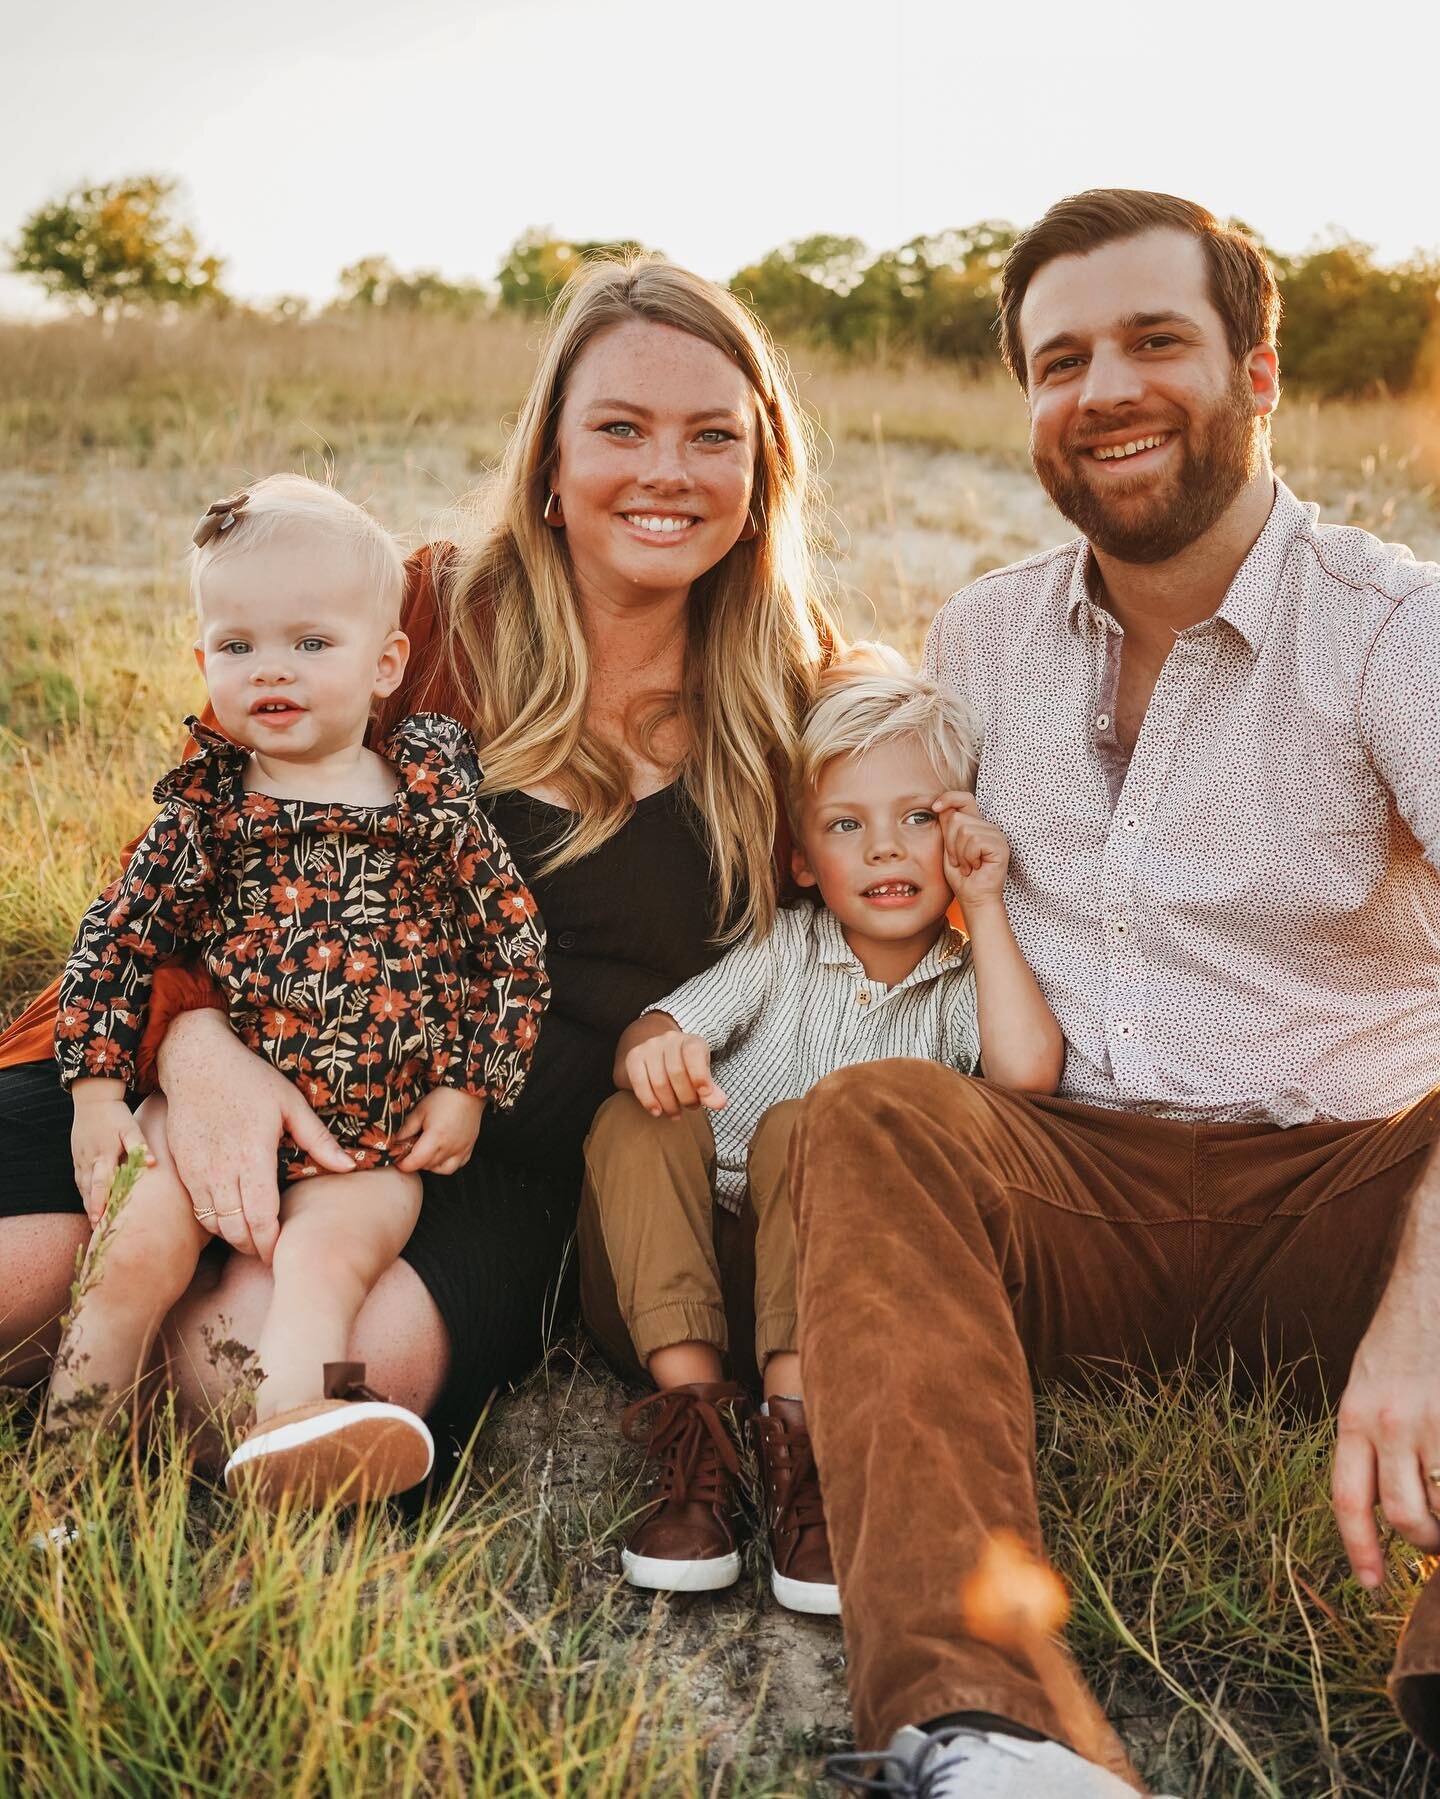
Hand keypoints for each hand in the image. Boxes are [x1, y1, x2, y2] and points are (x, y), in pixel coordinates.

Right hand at [70, 1083, 155, 1225]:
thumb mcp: (130, 1127)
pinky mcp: (77, 1157)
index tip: (101, 1219)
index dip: (101, 1202)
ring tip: (94, 1222)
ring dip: (87, 1204)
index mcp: (104, 1154)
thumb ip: (140, 1145)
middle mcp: (89, 1160)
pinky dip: (83, 1192)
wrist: (92, 1099)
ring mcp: (80, 1159)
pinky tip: (88, 1203)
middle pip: (89, 1190)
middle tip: (96, 1229)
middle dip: (92, 1209)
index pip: (101, 1183)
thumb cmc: (116, 1114)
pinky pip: (79, 1179)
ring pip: (82, 1187)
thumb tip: (152, 1164)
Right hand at [156, 1009, 352, 1264]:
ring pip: (215, 1224)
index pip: (261, 1216)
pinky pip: (197, 1209)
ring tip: (255, 1242)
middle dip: (255, 1249)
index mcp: (253, 1155)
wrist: (195, 1062)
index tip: (285, 1252)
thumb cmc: (249, 1079)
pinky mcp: (182, 1168)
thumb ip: (318, 1139)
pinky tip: (232, 1221)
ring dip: (234, 1239)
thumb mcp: (291, 1103)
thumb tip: (349, 1166)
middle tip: (273, 1255)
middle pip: (237, 1229)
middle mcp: (221, 1169)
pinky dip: (215, 1223)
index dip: (272, 1242)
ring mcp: (198, 1171)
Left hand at [393, 1088, 483, 1174]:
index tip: (398, 1159)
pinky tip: (441, 1154)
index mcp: (435, 1138)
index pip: (415, 1163)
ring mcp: (460, 1150)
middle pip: (426, 1166)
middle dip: (415, 1161)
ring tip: (426, 1152)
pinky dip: (446, 1164)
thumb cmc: (444, 1098)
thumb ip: (406, 1129)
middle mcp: (449, 1148)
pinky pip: (456, 1166)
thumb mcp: (420, 1111)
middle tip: (410, 1150)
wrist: (468, 1092)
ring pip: (441, 1169)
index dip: (403, 1164)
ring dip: (430, 1165)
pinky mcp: (468, 1149)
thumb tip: (395, 1142)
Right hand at [625, 1030, 727, 1118]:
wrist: (659, 1057)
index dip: (699, 1075)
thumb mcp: (702, 1077)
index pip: (694, 1053)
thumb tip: (719, 1103)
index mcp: (691, 1041)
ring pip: (659, 1081)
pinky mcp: (634, 1057)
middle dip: (686, 1097)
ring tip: (676, 1113)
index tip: (704, 1095)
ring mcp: (650, 1047)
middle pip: (676, 1072)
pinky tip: (657, 1112)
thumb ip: (711, 1091)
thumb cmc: (687, 1070)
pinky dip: (649, 1101)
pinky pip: (639, 1082)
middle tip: (691, 1107)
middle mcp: (670, 1039)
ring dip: (669, 1104)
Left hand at [933, 790, 1010, 910]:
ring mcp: (996, 835)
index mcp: (975, 824)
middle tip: (958, 860)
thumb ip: (946, 827)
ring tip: (967, 865)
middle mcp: (987, 826)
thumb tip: (940, 805)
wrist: (973, 898)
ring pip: (964, 830)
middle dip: (950, 842)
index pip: (963, 798)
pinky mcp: (1000, 846)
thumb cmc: (961, 876)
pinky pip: (975, 842)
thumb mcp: (947, 847)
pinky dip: (969, 857)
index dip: (948, 798)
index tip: (934, 807)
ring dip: (959, 853)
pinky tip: (976, 867)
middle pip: (957, 817)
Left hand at [1333, 1295, 1439, 1585]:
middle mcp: (1389, 1420)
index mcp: (1354, 1415)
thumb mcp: (1369, 1384)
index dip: (1360, 1549)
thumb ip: (1372, 1436)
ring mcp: (1433, 1420)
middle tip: (1437, 1539)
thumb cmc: (1405, 1339)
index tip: (1372, 1585)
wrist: (1432, 1285)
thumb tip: (1392, 1505)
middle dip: (1425, 1541)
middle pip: (1403, 1515)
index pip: (1348, 1499)